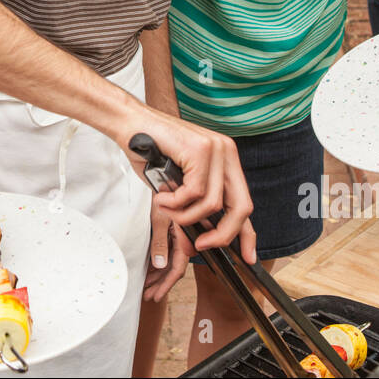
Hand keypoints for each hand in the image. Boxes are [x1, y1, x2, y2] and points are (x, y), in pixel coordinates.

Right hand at [118, 107, 255, 262]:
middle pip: (241, 207)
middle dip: (222, 234)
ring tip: (166, 209)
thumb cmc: (149, 151)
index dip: (248, 233)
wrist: (130, 123)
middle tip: (201, 245)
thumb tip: (197, 243)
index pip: (244, 202)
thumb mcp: (177, 186)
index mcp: (225, 161)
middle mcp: (226, 153)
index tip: (248, 256)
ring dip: (186, 216)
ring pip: (213, 204)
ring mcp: (216, 149)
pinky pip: (195, 192)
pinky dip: (176, 203)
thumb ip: (192, 208)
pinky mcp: (200, 149)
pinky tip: (162, 197)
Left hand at [143, 193, 196, 301]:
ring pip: (170, 261)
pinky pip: (167, 251)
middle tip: (147, 295)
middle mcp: (184, 237)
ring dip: (158, 274)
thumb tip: (161, 265)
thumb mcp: (158, 218)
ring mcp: (178, 234)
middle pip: (174, 267)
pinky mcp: (172, 229)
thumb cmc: (162, 193)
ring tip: (145, 286)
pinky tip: (149, 270)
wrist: (162, 175)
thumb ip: (160, 242)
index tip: (155, 295)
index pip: (178, 268)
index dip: (166, 284)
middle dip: (160, 283)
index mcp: (185, 236)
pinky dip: (158, 262)